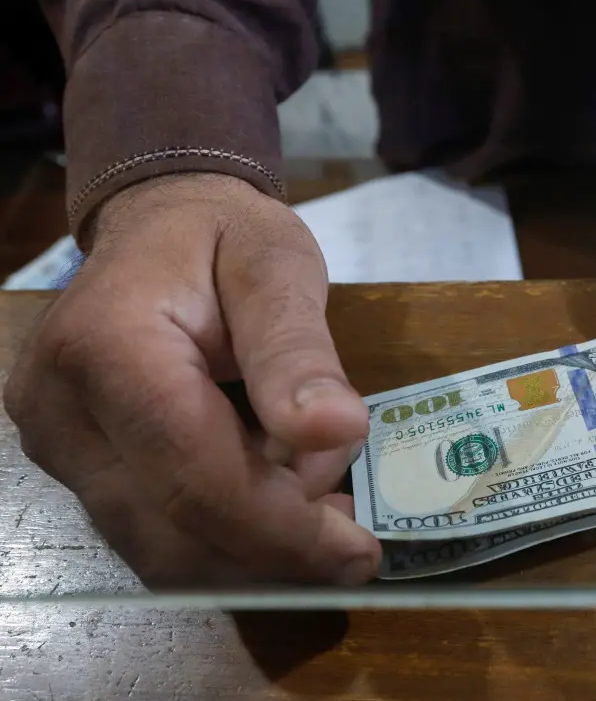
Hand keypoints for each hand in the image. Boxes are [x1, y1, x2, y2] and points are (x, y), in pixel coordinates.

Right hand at [4, 174, 381, 585]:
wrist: (161, 223)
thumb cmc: (224, 237)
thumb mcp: (278, 268)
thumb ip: (298, 351)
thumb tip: (338, 431)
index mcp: (108, 349)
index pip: (192, 476)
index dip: (279, 529)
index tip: (357, 553)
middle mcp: (61, 411)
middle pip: (169, 530)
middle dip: (272, 549)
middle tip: (353, 541)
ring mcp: (57, 445)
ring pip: (156, 546)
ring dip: (251, 548)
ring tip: (325, 512)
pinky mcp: (73, 465)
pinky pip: (149, 528)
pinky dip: (223, 534)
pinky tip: (280, 502)